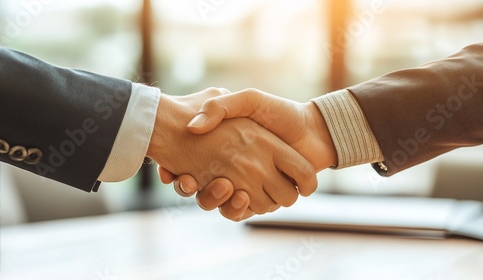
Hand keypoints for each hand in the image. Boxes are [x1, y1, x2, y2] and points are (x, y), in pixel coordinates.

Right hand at [147, 88, 316, 218]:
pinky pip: (241, 212)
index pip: (191, 168)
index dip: (179, 176)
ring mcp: (250, 186)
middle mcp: (235, 171)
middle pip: (205, 192)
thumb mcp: (248, 100)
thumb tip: (191, 129)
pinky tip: (238, 195)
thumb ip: (220, 107)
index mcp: (226, 151)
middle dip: (199, 191)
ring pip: (222, 204)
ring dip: (217, 200)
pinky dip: (237, 209)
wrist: (315, 131)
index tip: (175, 173)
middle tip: (188, 181)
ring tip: (223, 185)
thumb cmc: (281, 113)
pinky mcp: (263, 199)